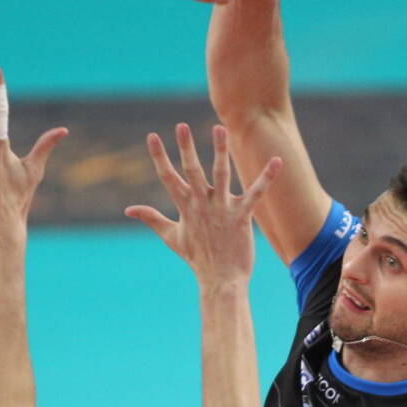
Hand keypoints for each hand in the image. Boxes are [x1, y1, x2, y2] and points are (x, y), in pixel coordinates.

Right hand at [126, 124, 280, 284]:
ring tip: (219, 128)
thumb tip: (129, 209)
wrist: (221, 281)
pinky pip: (256, 193)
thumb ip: (152, 218)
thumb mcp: (171, 237)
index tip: (151, 136)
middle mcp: (202, 205)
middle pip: (192, 171)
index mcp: (185, 208)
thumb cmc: (198, 258)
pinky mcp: (242, 217)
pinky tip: (277, 160)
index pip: (168, 178)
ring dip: (220, 151)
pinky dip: (266, 178)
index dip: (159, 157)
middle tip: (181, 126)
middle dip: (186, 148)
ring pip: (220, 175)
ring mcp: (222, 210)